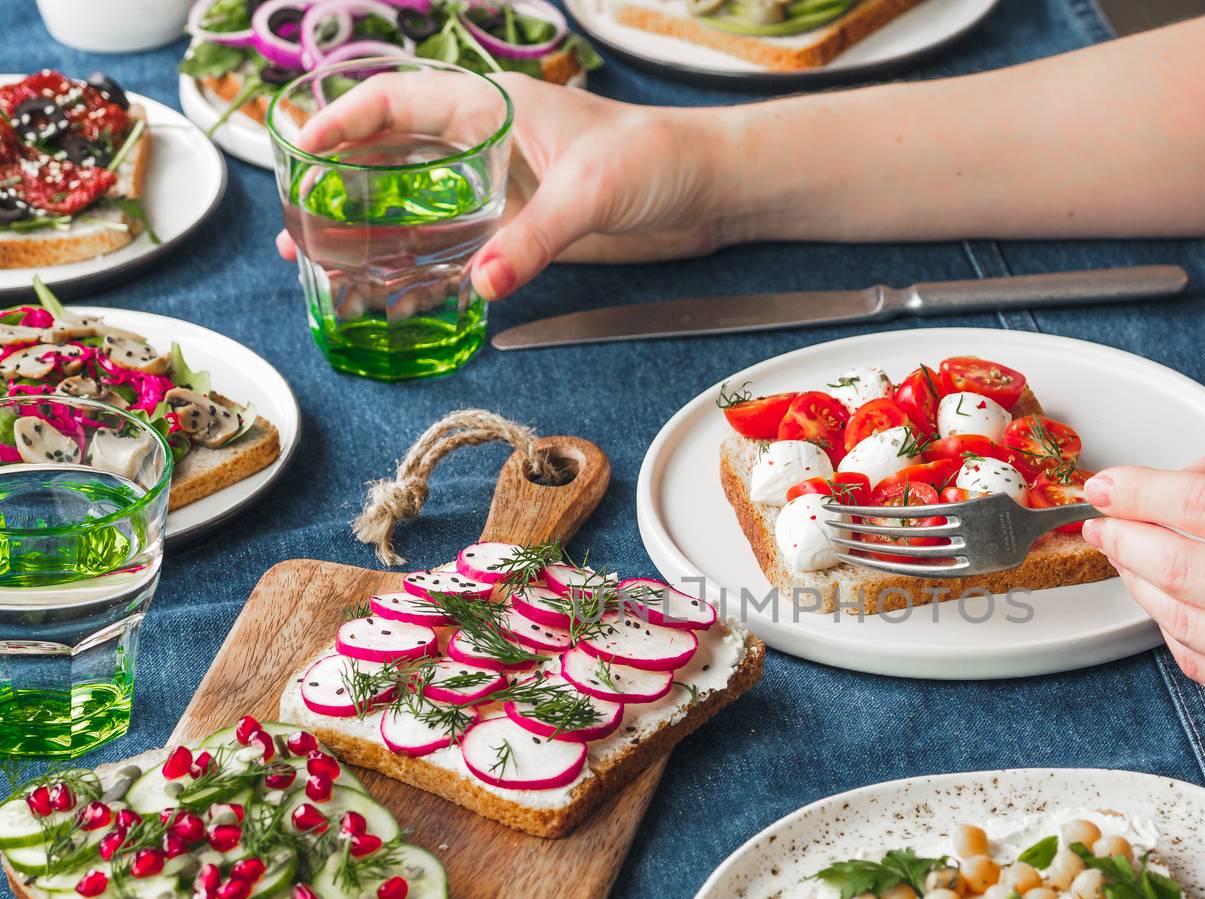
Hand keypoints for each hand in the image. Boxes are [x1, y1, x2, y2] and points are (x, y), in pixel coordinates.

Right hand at [275, 74, 727, 299]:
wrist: (708, 190)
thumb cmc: (656, 160)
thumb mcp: (589, 194)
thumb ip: (533, 239)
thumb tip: (480, 284)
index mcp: (489, 107)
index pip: (395, 102)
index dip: (341, 122)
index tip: (299, 148)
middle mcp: (483, 144)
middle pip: (391, 157)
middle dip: (339, 189)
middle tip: (297, 229)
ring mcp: (499, 188)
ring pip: (417, 203)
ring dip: (374, 232)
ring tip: (326, 266)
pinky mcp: (520, 228)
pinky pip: (457, 244)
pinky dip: (423, 264)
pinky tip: (397, 291)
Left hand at [1080, 455, 1204, 760]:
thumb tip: (1171, 481)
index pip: (1203, 506)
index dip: (1140, 492)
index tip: (1107, 485)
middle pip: (1177, 567)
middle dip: (1124, 540)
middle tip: (1103, 526)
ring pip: (1180, 621)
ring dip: (1142, 588)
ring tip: (1132, 563)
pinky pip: (1203, 667)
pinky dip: (1176, 633)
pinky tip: (1170, 609)